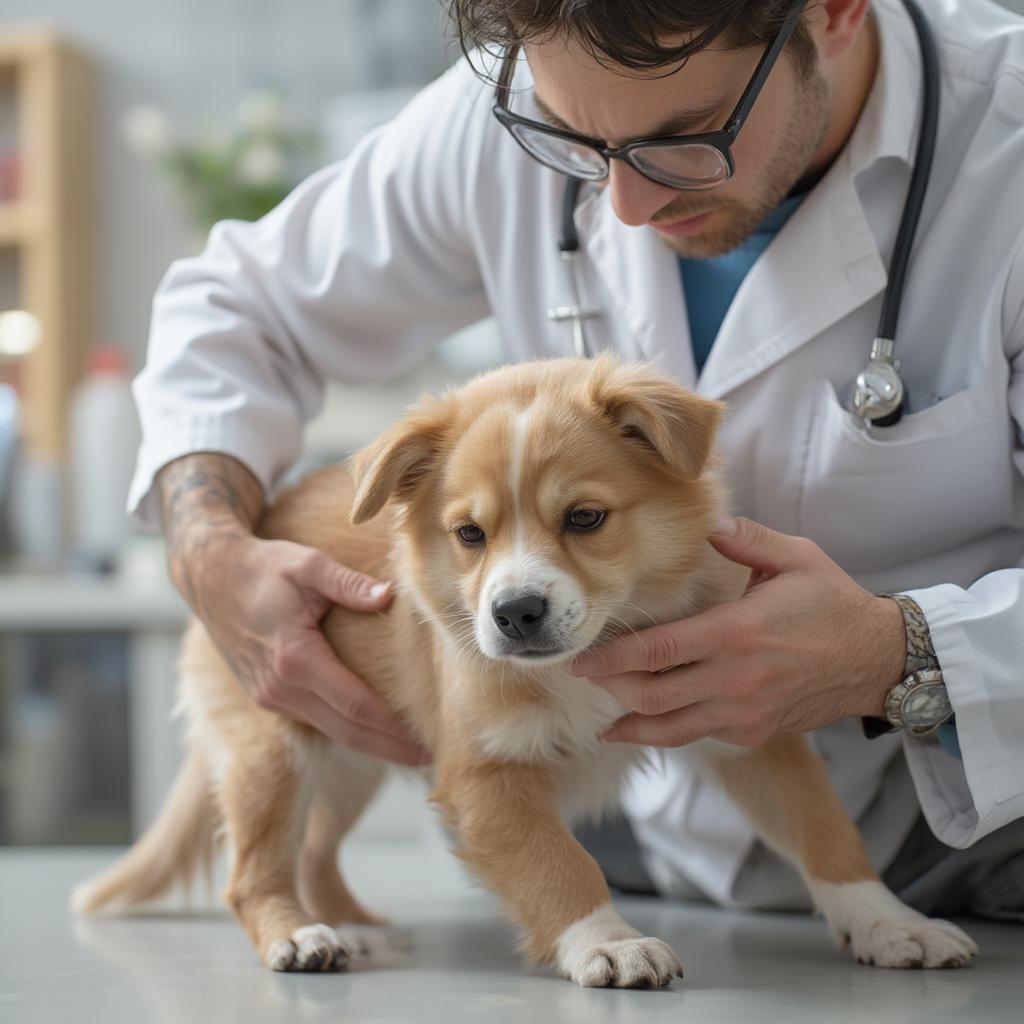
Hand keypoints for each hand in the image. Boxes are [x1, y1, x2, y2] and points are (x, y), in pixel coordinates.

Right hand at [187, 531, 431, 766]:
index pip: (356, 706)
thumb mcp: (307, 564)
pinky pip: (315, 721)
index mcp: (295, 659)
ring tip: (411, 750)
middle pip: (348, 733)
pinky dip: (347, 730)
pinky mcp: (267, 696)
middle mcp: (281, 688)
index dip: (394, 728)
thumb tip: (389, 595)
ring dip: (371, 744)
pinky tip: (374, 731)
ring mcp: (270, 697)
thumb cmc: (263, 567)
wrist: (210, 576)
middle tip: (432, 760)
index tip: (428, 739)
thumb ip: (349, 584)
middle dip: (391, 749)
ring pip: (331, 732)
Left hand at [569, 516, 906, 747]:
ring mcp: (743, 712)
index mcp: (737, 632)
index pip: (658, 650)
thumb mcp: (796, 557)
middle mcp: (735, 678)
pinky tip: (638, 726)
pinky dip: (662, 733)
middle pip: (652, 694)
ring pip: (669, 727)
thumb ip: (747, 539)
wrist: (876, 660)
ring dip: (629, 720)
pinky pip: (696, 736)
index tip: (582, 657)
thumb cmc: (833, 604)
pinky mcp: (752, 732)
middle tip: (581, 675)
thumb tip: (708, 524)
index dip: (613, 657)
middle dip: (609, 687)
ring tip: (601, 711)